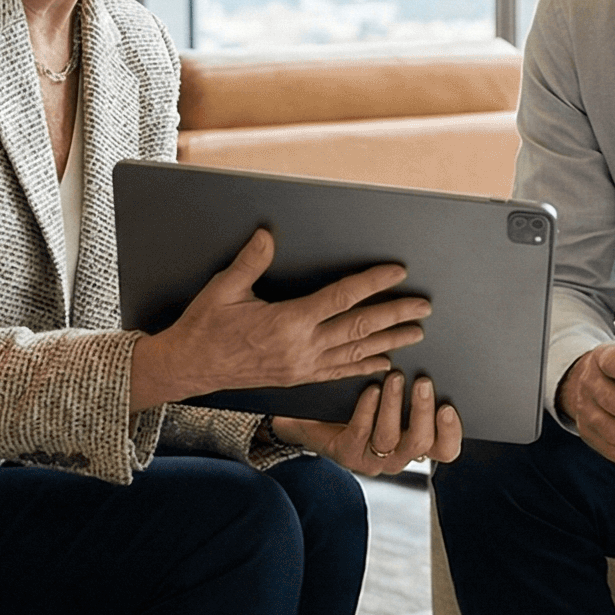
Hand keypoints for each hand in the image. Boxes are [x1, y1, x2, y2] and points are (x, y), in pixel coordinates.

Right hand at [129, 228, 430, 409]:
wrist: (190, 368)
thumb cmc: (205, 327)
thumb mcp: (223, 289)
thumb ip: (250, 262)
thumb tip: (267, 235)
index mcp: (287, 322)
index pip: (341, 298)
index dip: (372, 283)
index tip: (397, 272)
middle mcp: (301, 347)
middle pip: (359, 327)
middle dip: (395, 314)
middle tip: (424, 306)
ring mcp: (302, 367)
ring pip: (356, 353)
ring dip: (389, 341)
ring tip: (416, 333)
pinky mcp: (299, 379)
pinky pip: (339, 373)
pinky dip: (365, 367)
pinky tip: (385, 364)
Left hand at [271, 372, 463, 476]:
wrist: (320, 416)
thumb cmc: (365, 399)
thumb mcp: (397, 393)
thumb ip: (417, 384)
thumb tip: (436, 352)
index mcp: (418, 442)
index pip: (445, 449)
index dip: (451, 431)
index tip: (447, 406)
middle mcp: (400, 455)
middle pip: (421, 443)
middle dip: (422, 410)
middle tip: (422, 382)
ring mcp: (373, 459)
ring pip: (389, 438)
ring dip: (393, 405)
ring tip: (394, 377)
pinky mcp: (348, 454)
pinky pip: (360, 433)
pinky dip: (368, 409)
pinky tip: (370, 389)